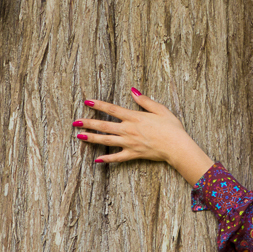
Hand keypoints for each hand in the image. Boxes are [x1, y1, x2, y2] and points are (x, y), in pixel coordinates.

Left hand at [75, 90, 214, 184]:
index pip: (112, 109)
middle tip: (75, 122)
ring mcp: (129, 143)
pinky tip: (97, 160)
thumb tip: (133, 91)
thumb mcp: (160, 109)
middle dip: (88, 123)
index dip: (98, 105)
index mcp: (134, 117)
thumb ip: (145, 100)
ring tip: (79, 137)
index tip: (87, 102)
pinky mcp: (133, 154)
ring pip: (106, 141)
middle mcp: (128, 130)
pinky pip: (117, 158)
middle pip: (104, 125)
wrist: (177, 146)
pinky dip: (107, 159)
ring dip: (91, 138)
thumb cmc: (171, 127)